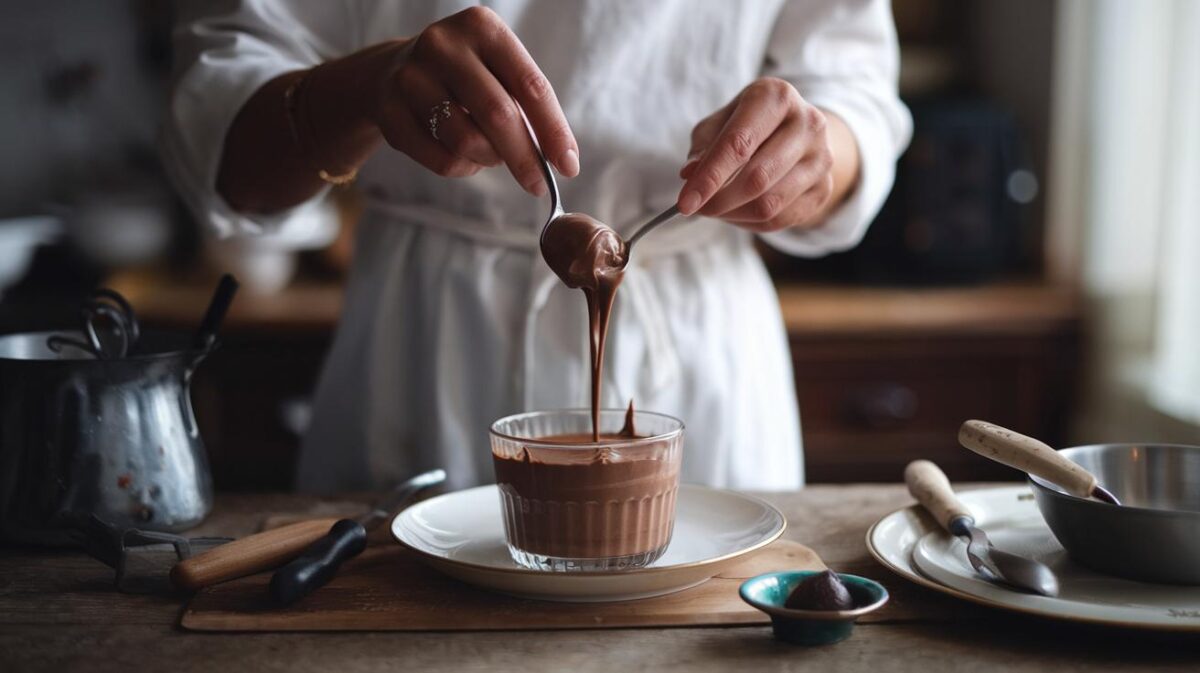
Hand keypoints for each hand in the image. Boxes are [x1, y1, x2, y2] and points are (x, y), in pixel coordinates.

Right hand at [367, 7, 578, 193]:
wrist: (393, 71)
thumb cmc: (466, 77)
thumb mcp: (499, 72)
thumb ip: (528, 108)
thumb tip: (562, 160)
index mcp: (482, 28)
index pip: (530, 86)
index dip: (553, 131)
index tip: (569, 166)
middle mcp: (443, 44)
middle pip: (498, 114)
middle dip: (524, 157)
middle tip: (538, 185)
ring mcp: (410, 75)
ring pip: (466, 141)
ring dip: (488, 159)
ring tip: (489, 153)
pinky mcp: (389, 110)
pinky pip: (440, 159)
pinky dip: (461, 168)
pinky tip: (463, 155)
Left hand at [676, 78, 835, 231]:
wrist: (796, 129)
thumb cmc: (748, 124)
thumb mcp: (720, 123)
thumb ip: (703, 147)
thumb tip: (690, 175)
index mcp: (777, 97)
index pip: (739, 144)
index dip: (709, 178)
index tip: (684, 203)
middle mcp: (808, 123)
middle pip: (757, 178)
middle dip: (718, 201)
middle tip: (696, 208)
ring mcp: (822, 158)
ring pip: (769, 205)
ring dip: (732, 215)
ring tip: (714, 208)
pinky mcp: (824, 188)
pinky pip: (780, 220)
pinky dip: (749, 223)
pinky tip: (736, 212)